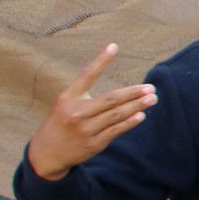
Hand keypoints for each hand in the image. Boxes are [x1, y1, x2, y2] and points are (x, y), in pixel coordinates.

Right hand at [25, 44, 156, 180]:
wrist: (47, 153)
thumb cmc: (62, 122)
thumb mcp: (66, 103)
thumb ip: (86, 93)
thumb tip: (114, 84)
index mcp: (68, 98)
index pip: (87, 75)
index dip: (101, 60)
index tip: (114, 46)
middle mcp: (76, 112)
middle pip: (110, 99)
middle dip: (133, 92)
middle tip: (150, 87)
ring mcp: (85, 129)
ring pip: (116, 115)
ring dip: (137, 106)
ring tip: (152, 98)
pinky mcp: (93, 144)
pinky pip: (115, 131)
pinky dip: (129, 122)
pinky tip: (141, 115)